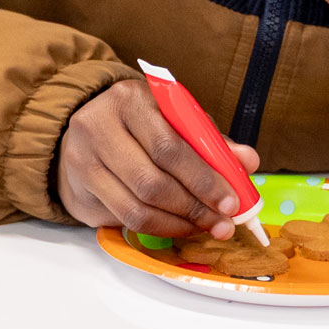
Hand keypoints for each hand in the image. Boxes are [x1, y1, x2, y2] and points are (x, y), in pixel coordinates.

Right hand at [57, 79, 259, 237]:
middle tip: (223, 222)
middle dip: (194, 207)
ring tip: (206, 226)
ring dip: (179, 223)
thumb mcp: (175, 119)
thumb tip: (248, 161)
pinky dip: (159, 228)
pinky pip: (125, 220)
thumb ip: (210, 140)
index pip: (168, 146)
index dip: (203, 178)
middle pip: (152, 182)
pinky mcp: (80, 191)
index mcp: (129, 100)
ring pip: (137, 208)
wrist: (85, 131)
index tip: (231, 201)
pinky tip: (180, 225)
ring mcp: (84, 161)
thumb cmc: (140, 124)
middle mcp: (98, 127)